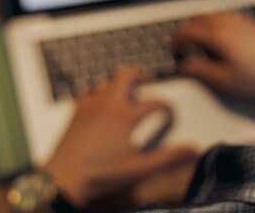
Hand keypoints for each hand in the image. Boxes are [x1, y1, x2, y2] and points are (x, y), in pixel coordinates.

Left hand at [44, 67, 196, 207]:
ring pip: (106, 80)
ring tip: (127, 88)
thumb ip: (168, 158)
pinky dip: (97, 90)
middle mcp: (107, 105)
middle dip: (140, 74)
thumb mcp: (139, 168)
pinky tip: (99, 99)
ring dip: (119, 81)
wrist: (63, 179)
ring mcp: (89, 106)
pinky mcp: (75, 112)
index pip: (155, 103)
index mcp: (125, 116)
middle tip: (148, 78)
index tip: (170, 114)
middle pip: (126, 75)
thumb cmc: (99, 174)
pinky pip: (87, 90)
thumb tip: (191, 150)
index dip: (167, 107)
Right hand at [172, 12, 254, 104]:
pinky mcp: (250, 24)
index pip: (190, 30)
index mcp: (218, 35)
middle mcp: (228, 24)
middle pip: (200, 18)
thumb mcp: (224, 80)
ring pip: (213, 15)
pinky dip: (216, 20)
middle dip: (187, 27)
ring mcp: (240, 21)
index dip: (177, 37)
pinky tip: (219, 31)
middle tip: (181, 39)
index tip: (172, 43)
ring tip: (197, 35)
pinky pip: (226, 15)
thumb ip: (202, 70)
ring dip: (201, 22)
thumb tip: (185, 64)